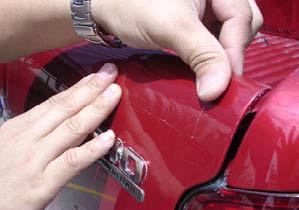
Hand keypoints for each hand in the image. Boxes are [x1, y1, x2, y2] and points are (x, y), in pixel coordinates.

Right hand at [0, 63, 120, 209]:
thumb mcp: (11, 144)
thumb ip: (39, 130)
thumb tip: (67, 116)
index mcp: (20, 128)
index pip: (55, 102)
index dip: (79, 87)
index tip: (95, 76)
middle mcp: (28, 139)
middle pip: (66, 108)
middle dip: (92, 89)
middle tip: (110, 73)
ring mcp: (35, 159)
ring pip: (72, 128)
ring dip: (96, 109)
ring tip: (114, 94)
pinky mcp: (42, 183)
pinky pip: (72, 161)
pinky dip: (92, 149)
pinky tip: (108, 138)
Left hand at [92, 0, 262, 100]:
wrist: (108, 6)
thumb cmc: (134, 7)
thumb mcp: (172, 29)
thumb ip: (201, 56)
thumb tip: (217, 91)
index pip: (242, 19)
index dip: (235, 53)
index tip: (226, 84)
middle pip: (243, 23)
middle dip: (232, 50)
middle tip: (217, 74)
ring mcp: (208, 4)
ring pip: (232, 31)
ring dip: (223, 53)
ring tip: (209, 70)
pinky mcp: (198, 17)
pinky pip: (216, 35)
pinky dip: (213, 52)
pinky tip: (203, 64)